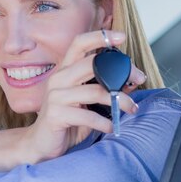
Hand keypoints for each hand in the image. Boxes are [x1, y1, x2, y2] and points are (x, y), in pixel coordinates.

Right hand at [20, 30, 146, 163]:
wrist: (41, 144)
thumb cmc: (67, 121)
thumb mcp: (86, 101)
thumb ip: (104, 88)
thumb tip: (132, 81)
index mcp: (65, 70)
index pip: (79, 43)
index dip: (99, 37)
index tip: (121, 37)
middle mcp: (58, 79)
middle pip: (92, 64)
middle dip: (121, 71)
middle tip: (139, 79)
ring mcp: (55, 97)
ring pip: (95, 91)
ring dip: (119, 100)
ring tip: (132, 108)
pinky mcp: (56, 115)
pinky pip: (88, 116)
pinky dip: (105, 123)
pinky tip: (112, 127)